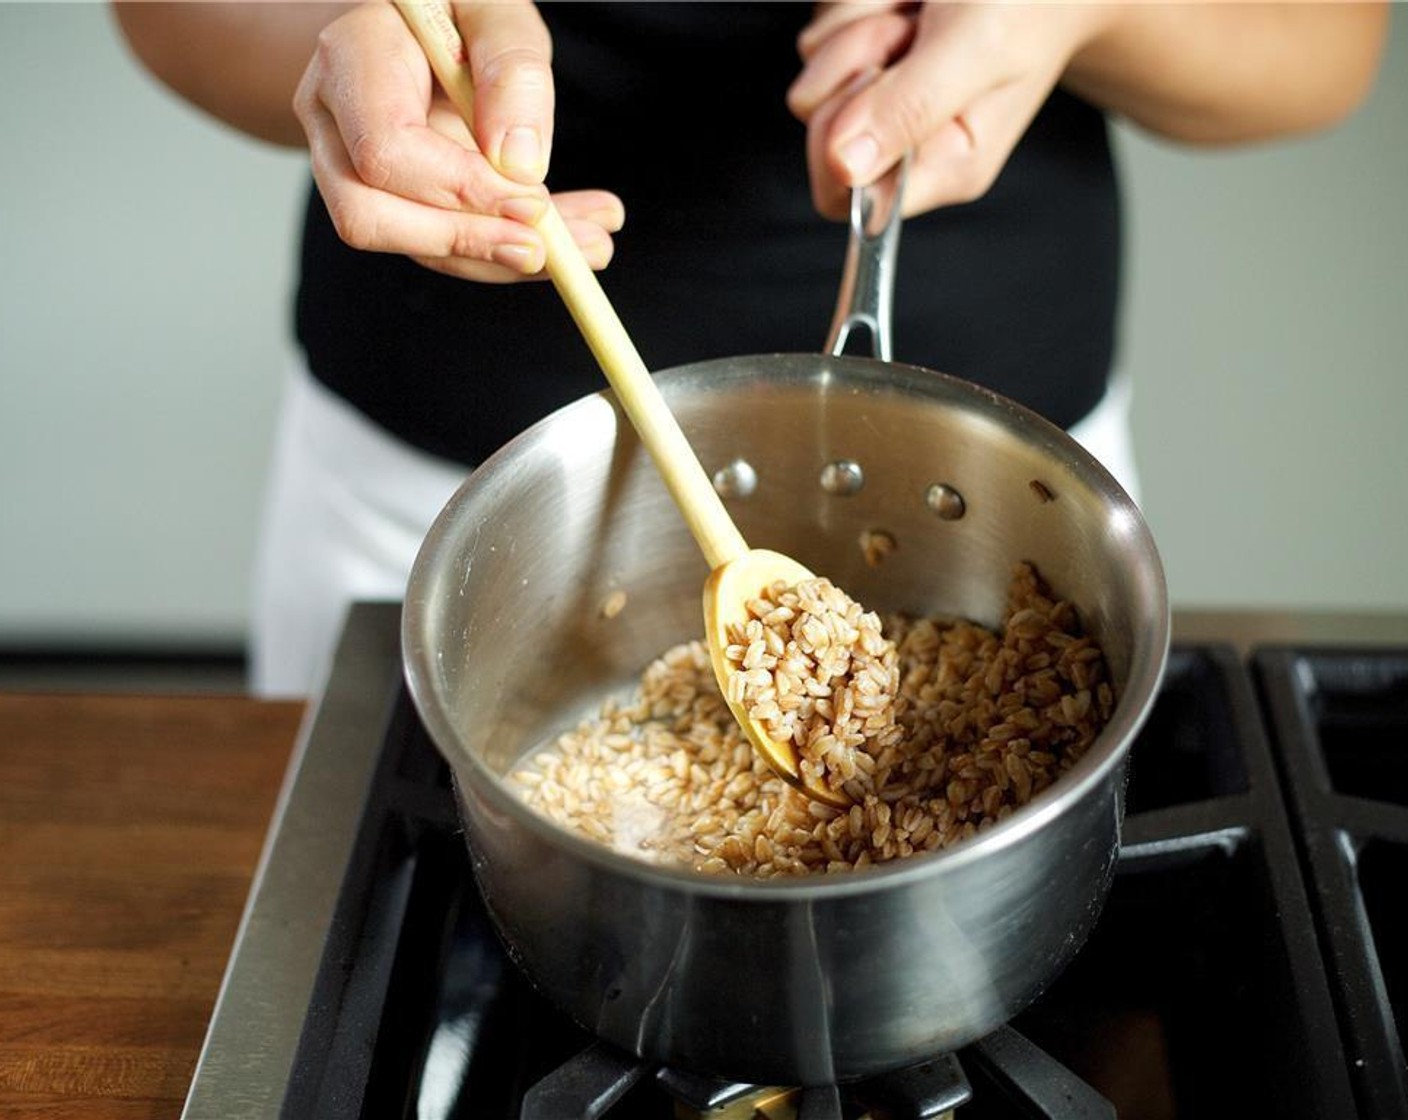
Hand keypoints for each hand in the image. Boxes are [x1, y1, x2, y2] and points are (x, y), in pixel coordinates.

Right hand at [293, 1, 622, 281]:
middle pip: (370, 215)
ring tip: (588, 246)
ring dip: (499, 260)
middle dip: (468, 242)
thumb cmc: (460, 6)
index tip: (533, 201)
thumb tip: (518, 166)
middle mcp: (334, 119)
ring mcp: (348, 167)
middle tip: (551, 248)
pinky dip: (503, 254)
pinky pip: (438, 246)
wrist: (427, 20)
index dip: (459, 187)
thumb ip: (511, 71)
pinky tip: (566, 242)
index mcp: (351, 56)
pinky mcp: (388, 200)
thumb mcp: (495, 8)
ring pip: (410, 245)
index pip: (385, 148)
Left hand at [787, 3, 1112, 218]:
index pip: (845, 199)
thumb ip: (913, 109)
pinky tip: (909, 1)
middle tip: (913, 33)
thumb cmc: (1031, 3)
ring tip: (920, 12)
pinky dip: (858, 4)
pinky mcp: (861, 56)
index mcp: (942, 165)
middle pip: (817, 124)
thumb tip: (845, 167)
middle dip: (853, 63)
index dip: (837, 143)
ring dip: (860, 22)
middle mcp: (904, 139)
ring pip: (814, 69)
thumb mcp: (979, 48)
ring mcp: (878, 96)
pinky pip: (820, 32)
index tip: (876, 82)